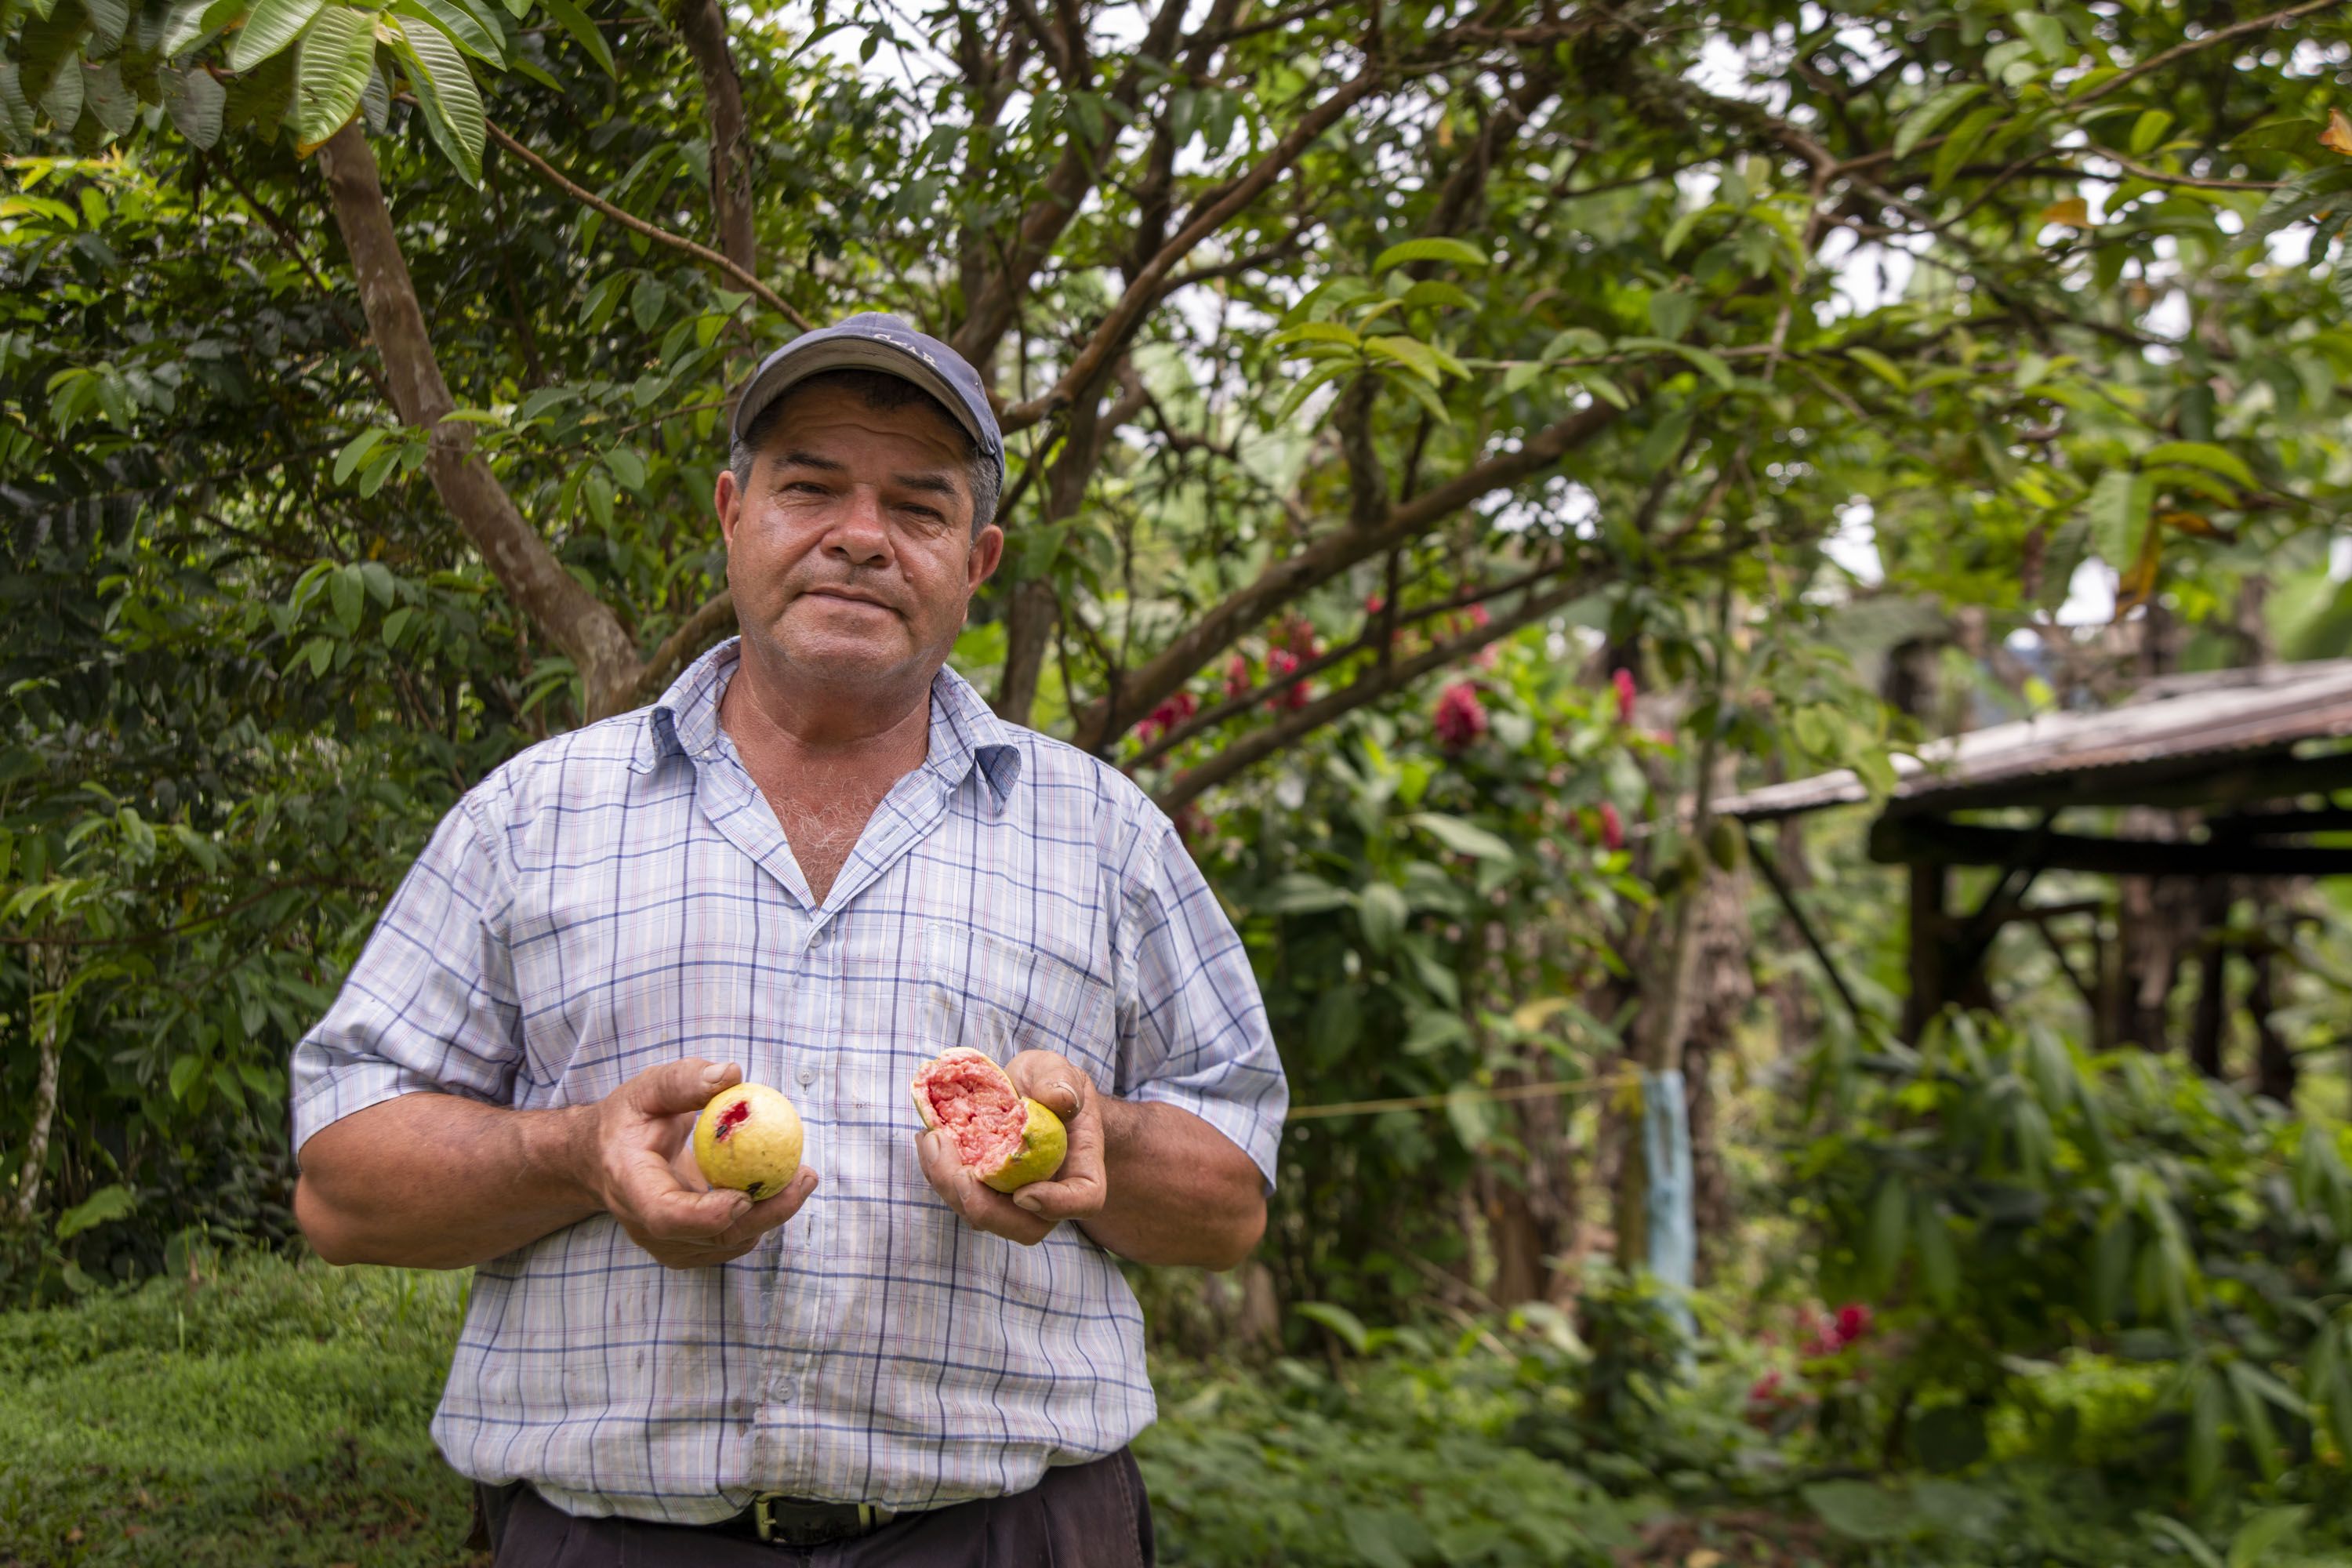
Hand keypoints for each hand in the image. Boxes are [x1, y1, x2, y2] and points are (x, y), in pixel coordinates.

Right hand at [580, 1059, 817, 1268]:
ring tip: (800, 1173)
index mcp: (630, 1186)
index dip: (708, 1213)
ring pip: (731, 1242)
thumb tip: (732, 1074)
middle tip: (805, 1177)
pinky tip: (775, 1182)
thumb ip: (684, 1081)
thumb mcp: (646, 1090)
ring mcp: (668, 1245)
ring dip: (772, 1212)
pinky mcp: (690, 1249)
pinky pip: (735, 1239)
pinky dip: (761, 1214)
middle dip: (767, 1213)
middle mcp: (646, 1226)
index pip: (666, 1215)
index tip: (746, 1194)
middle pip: (712, 1237)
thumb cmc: (629, 1119)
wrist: (605, 1159)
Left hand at [916, 1049, 1107, 1245]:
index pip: (1083, 1200)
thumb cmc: (1049, 1083)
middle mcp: (1050, 1195)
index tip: (1023, 1193)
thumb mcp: (1058, 1070)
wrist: (1025, 1093)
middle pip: (1025, 1227)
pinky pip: (961, 1197)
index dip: (1056, 1205)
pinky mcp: (984, 1192)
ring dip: (950, 1187)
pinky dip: (939, 1173)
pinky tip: (929, 1139)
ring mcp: (1014, 1200)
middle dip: (984, 1206)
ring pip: (984, 1217)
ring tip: (931, 1140)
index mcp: (1080, 1168)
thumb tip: (1060, 1100)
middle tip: (953, 1165)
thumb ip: (1061, 1081)